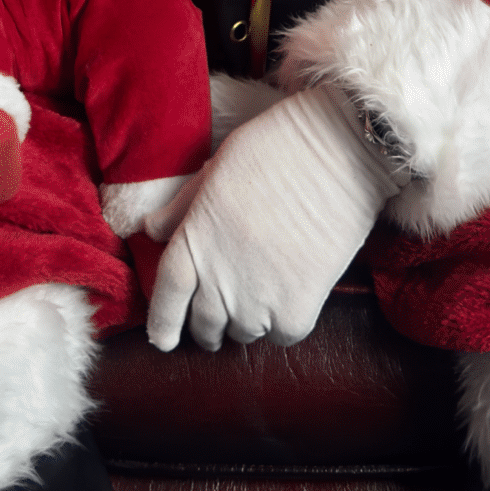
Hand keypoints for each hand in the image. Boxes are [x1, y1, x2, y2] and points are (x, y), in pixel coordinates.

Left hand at [145, 83, 396, 351]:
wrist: (338, 152)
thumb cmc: (274, 149)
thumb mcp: (214, 171)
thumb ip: (182, 209)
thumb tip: (151, 229)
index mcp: (191, 244)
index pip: (167, 301)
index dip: (162, 324)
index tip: (163, 340)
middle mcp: (216, 280)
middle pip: (204, 324)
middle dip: (209, 325)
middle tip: (220, 318)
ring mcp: (255, 301)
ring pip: (243, 332)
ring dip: (247, 320)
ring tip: (262, 295)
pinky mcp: (296, 312)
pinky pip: (281, 336)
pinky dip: (284, 322)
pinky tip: (293, 294)